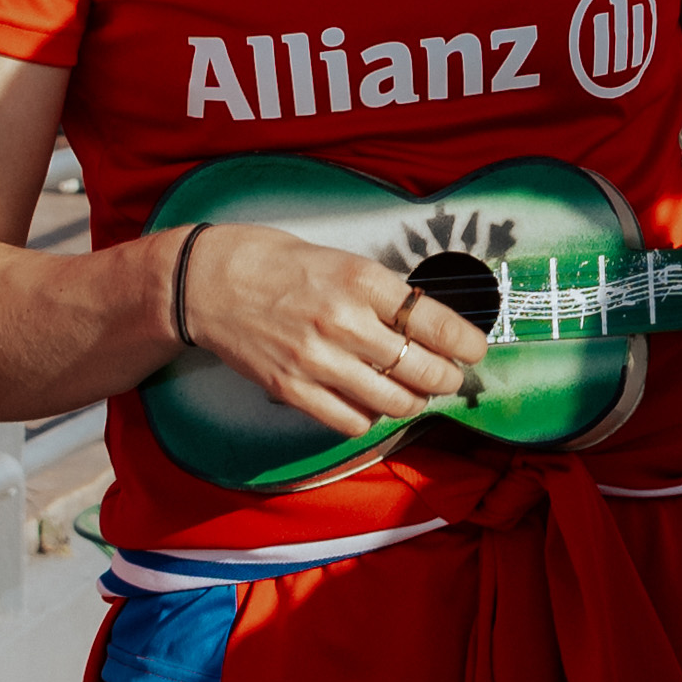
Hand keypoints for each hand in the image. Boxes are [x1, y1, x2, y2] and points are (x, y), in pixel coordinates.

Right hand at [177, 222, 489, 437]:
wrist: (206, 282)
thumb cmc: (275, 262)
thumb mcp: (339, 260)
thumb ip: (381, 293)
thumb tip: (426, 324)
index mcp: (361, 281)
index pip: (434, 322)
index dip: (466, 343)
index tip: (475, 349)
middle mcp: (344, 323)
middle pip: (423, 370)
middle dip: (447, 378)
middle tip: (450, 376)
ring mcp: (318, 361)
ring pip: (393, 402)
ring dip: (413, 401)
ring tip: (413, 391)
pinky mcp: (293, 389)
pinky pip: (352, 421)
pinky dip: (370, 417)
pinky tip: (369, 401)